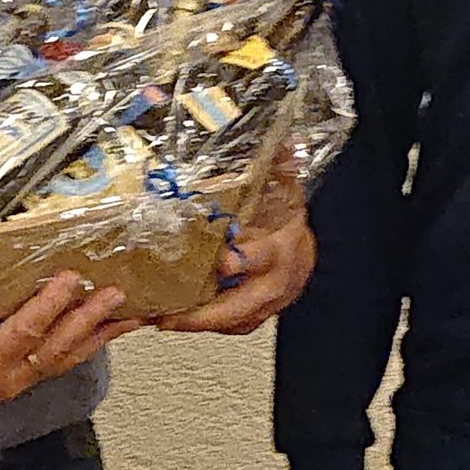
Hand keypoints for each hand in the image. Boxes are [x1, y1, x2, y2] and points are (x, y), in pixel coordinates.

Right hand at [0, 269, 138, 417]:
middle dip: (90, 321)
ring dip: (97, 337)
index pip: (27, 332)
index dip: (50, 304)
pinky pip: (56, 362)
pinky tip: (97, 332)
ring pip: (65, 360)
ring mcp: (13, 384)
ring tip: (128, 316)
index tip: (71, 278)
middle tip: (118, 294)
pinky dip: (81, 345)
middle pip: (59, 349)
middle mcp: (6, 381)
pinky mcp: (14, 380)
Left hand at [155, 175, 314, 333]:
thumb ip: (279, 168)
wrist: (305, 252)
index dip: (244, 260)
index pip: (265, 256)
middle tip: (172, 315)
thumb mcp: (284, 191)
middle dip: (206, 314)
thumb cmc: (286, 222)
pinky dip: (204, 325)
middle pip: (243, 304)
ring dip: (198, 323)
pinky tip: (177, 321)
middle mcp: (276, 281)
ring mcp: (268, 303)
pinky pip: (231, 325)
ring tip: (164, 320)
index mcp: (283, 248)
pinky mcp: (258, 315)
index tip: (224, 261)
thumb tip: (284, 143)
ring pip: (235, 320)